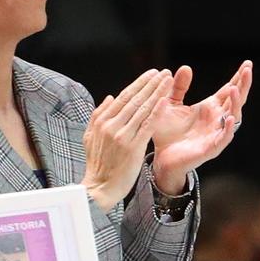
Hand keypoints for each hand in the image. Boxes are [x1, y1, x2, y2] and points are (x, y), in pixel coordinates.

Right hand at [83, 69, 171, 211]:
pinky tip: (166, 101)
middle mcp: (112, 125)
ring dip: (157, 93)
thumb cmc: (97, 164)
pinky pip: (147, 126)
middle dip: (151, 84)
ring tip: (168, 81)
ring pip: (143, 109)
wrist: (100, 188)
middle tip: (165, 72)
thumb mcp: (90, 137)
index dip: (139, 83)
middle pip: (135, 99)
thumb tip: (110, 97)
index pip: (124, 97)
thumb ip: (99, 115)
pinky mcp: (133, 147)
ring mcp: (123, 136)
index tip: (151, 74)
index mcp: (103, 121)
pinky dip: (156, 112)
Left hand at [153, 59, 252, 194]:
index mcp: (210, 108)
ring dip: (236, 103)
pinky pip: (224, 138)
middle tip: (248, 69)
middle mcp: (217, 119)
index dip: (239, 78)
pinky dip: (228, 128)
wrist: (160, 158)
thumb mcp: (171, 104)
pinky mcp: (211, 148)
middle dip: (243, 85)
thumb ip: (179, 87)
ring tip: (235, 89)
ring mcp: (216, 134)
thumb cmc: (167, 132)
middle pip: (236, 100)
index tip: (247, 63)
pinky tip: (230, 117)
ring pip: (233, 117)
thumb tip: (186, 67)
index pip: (229, 90)